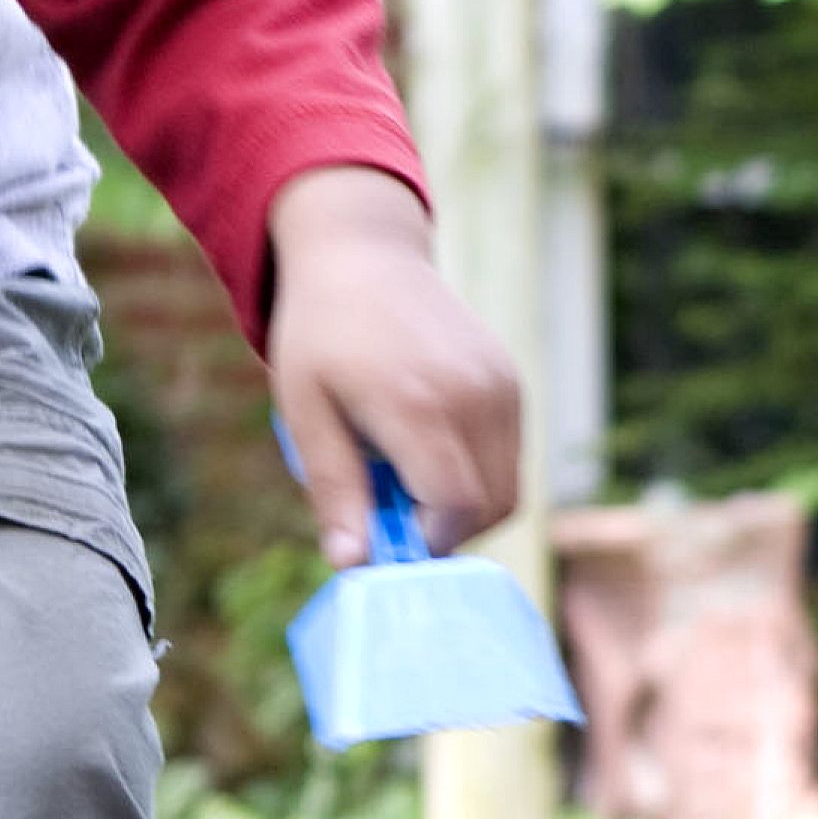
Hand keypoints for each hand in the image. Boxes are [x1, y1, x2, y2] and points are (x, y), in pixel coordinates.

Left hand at [263, 165, 524, 563]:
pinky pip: (510, 456)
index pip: (454, 508)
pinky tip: (427, 448)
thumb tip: (353, 564)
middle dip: (446, 531)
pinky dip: (476, 474)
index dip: (424, 543)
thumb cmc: (321, 335)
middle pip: (492, 506)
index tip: (384, 541)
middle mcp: (473, 393)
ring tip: (405, 476)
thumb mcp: (305, 411)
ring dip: (463, 506)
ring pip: (509, 487)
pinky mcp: (512, 381)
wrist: (363, 254)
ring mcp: (501, 385)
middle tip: (391, 514)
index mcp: (417, 402)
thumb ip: (335, 488)